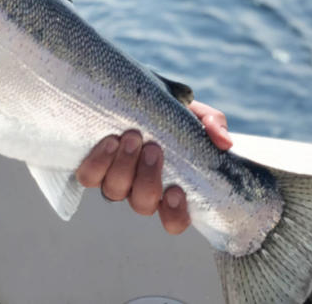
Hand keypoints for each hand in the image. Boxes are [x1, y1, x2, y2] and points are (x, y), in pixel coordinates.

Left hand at [76, 100, 231, 233]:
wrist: (131, 90)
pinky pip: (88, 176)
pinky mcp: (93, 164)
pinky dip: (98, 161)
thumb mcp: (194, 113)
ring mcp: (115, 178)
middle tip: (153, 146)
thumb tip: (223, 142)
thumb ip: (212, 124)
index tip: (177, 190)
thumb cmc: (167, 109)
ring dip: (124, 165)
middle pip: (143, 204)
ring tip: (132, 137)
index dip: (175, 214)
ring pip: (114, 191)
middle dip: (148, 177)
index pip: (174, 221)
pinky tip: (110, 141)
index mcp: (169, 186)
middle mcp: (140, 189)